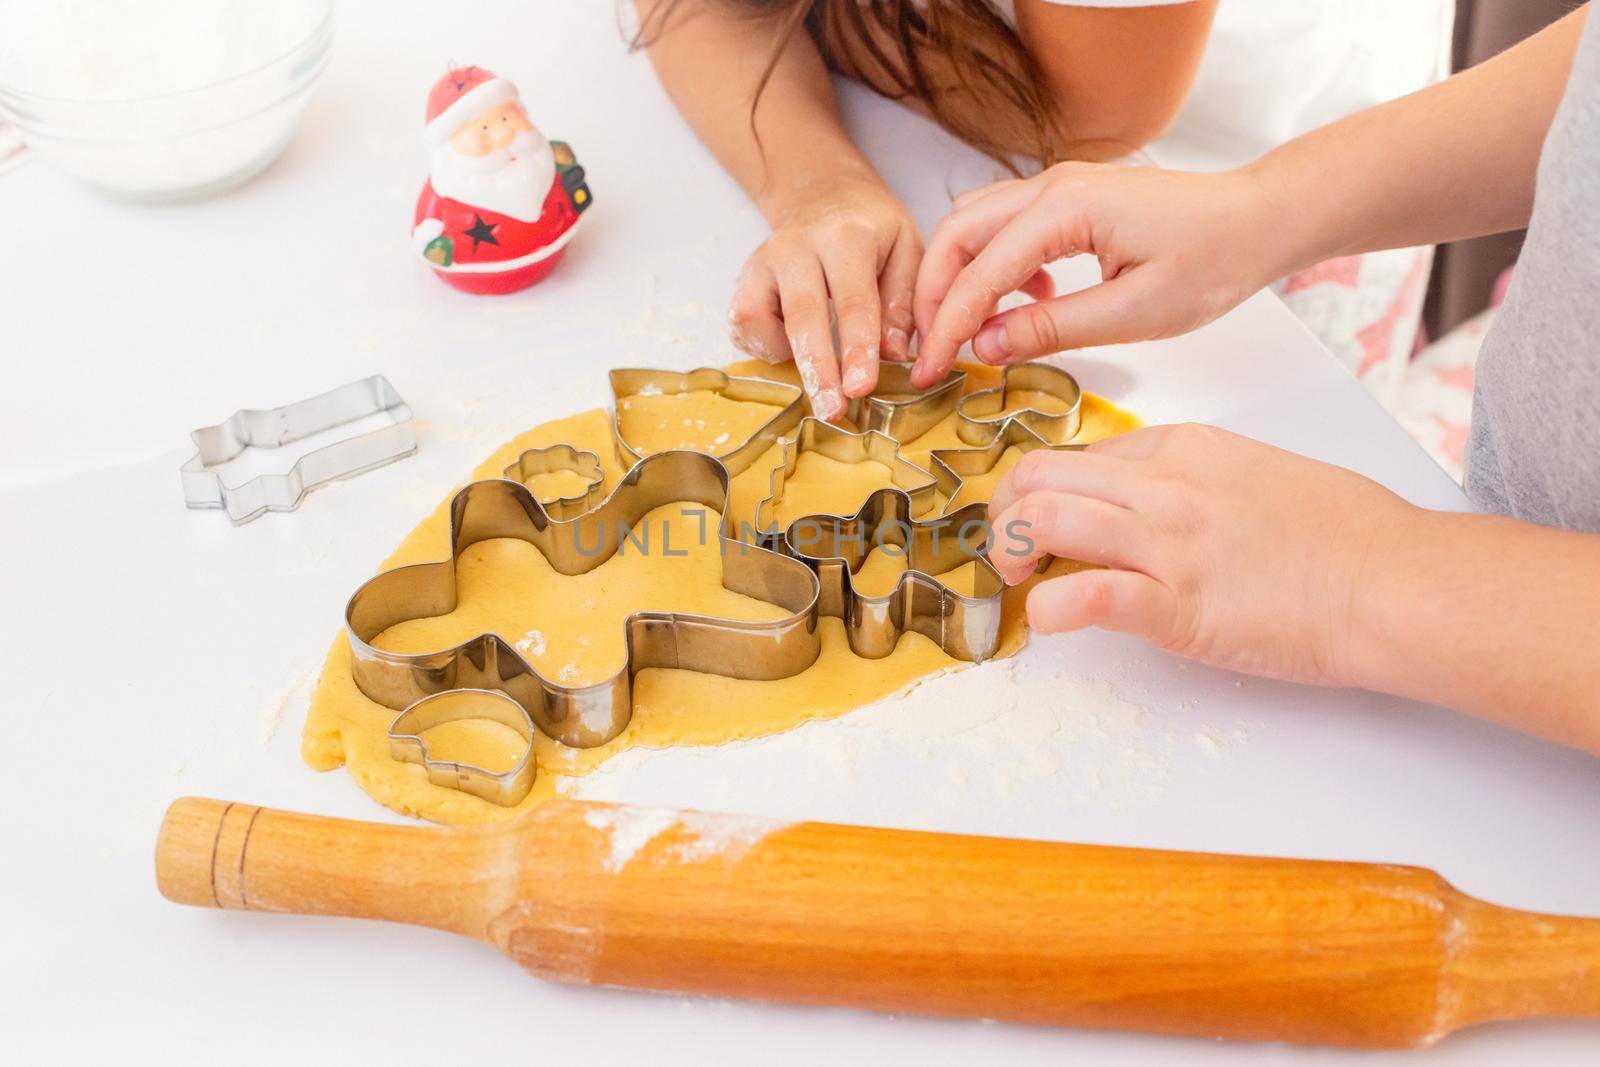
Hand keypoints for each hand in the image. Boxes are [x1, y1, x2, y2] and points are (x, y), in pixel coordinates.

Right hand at [729, 175, 922, 419]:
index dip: (856, 348)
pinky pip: (742, 323)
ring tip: (817, 377)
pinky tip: (792, 348)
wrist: (823, 193)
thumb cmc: (872, 229)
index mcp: (846, 235)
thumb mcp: (906, 248)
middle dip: (817, 368)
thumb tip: (893, 354)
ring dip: (784, 358)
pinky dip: (764, 346)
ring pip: (757, 317)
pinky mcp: (744, 279)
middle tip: (831, 411)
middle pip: (802, 314)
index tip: (861, 388)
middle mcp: (797, 245)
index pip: (852, 299)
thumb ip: (903, 300)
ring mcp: (763, 261)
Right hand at [910, 162, 1293, 387]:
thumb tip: (985, 346)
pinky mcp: (1069, 199)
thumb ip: (1051, 328)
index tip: (927, 370)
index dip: (946, 326)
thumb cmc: (1214, 259)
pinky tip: (1026, 305)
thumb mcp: (1134, 313)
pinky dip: (992, 266)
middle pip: (956, 234)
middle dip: (933, 295)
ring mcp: (1059, 186)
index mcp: (1066, 208)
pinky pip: (1005, 227)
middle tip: (930, 352)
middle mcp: (1052, 185)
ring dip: (958, 278)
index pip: (980, 272)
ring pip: (973, 225)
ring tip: (965, 334)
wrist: (1259, 220)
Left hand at [986, 424, 1413, 687]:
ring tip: (1021, 586)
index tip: (1040, 525)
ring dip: (1009, 554)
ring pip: (1042, 519)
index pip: (1076, 456)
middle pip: (1037, 476)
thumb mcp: (1256, 472)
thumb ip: (1193, 480)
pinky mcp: (1178, 605)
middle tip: (1011, 555)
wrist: (1395, 581)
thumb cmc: (1346, 535)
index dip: (1042, 492)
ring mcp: (1168, 542)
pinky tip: (1049, 621)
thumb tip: (1148, 501)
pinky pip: (1085, 596)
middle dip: (1004, 515)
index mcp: (1182, 449)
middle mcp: (1163, 486)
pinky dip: (1049, 610)